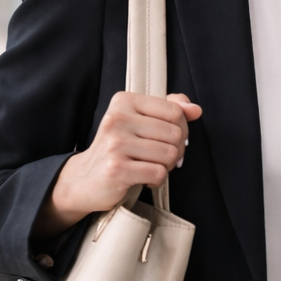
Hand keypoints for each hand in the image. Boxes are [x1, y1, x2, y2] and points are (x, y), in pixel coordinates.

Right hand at [33, 92, 201, 237]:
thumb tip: (195, 109)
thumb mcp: (139, 121)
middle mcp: (117, 119)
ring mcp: (116, 144)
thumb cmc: (118, 148)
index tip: (170, 139)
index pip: (175, 111)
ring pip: (169, 154)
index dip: (182, 128)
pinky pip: (158, 173)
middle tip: (161, 158)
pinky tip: (144, 178)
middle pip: (175, 134)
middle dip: (176, 150)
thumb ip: (169, 109)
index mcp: (124, 101)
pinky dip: (157, 180)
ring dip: (167, 166)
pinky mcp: (117, 169)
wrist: (86, 178)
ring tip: (151, 166)